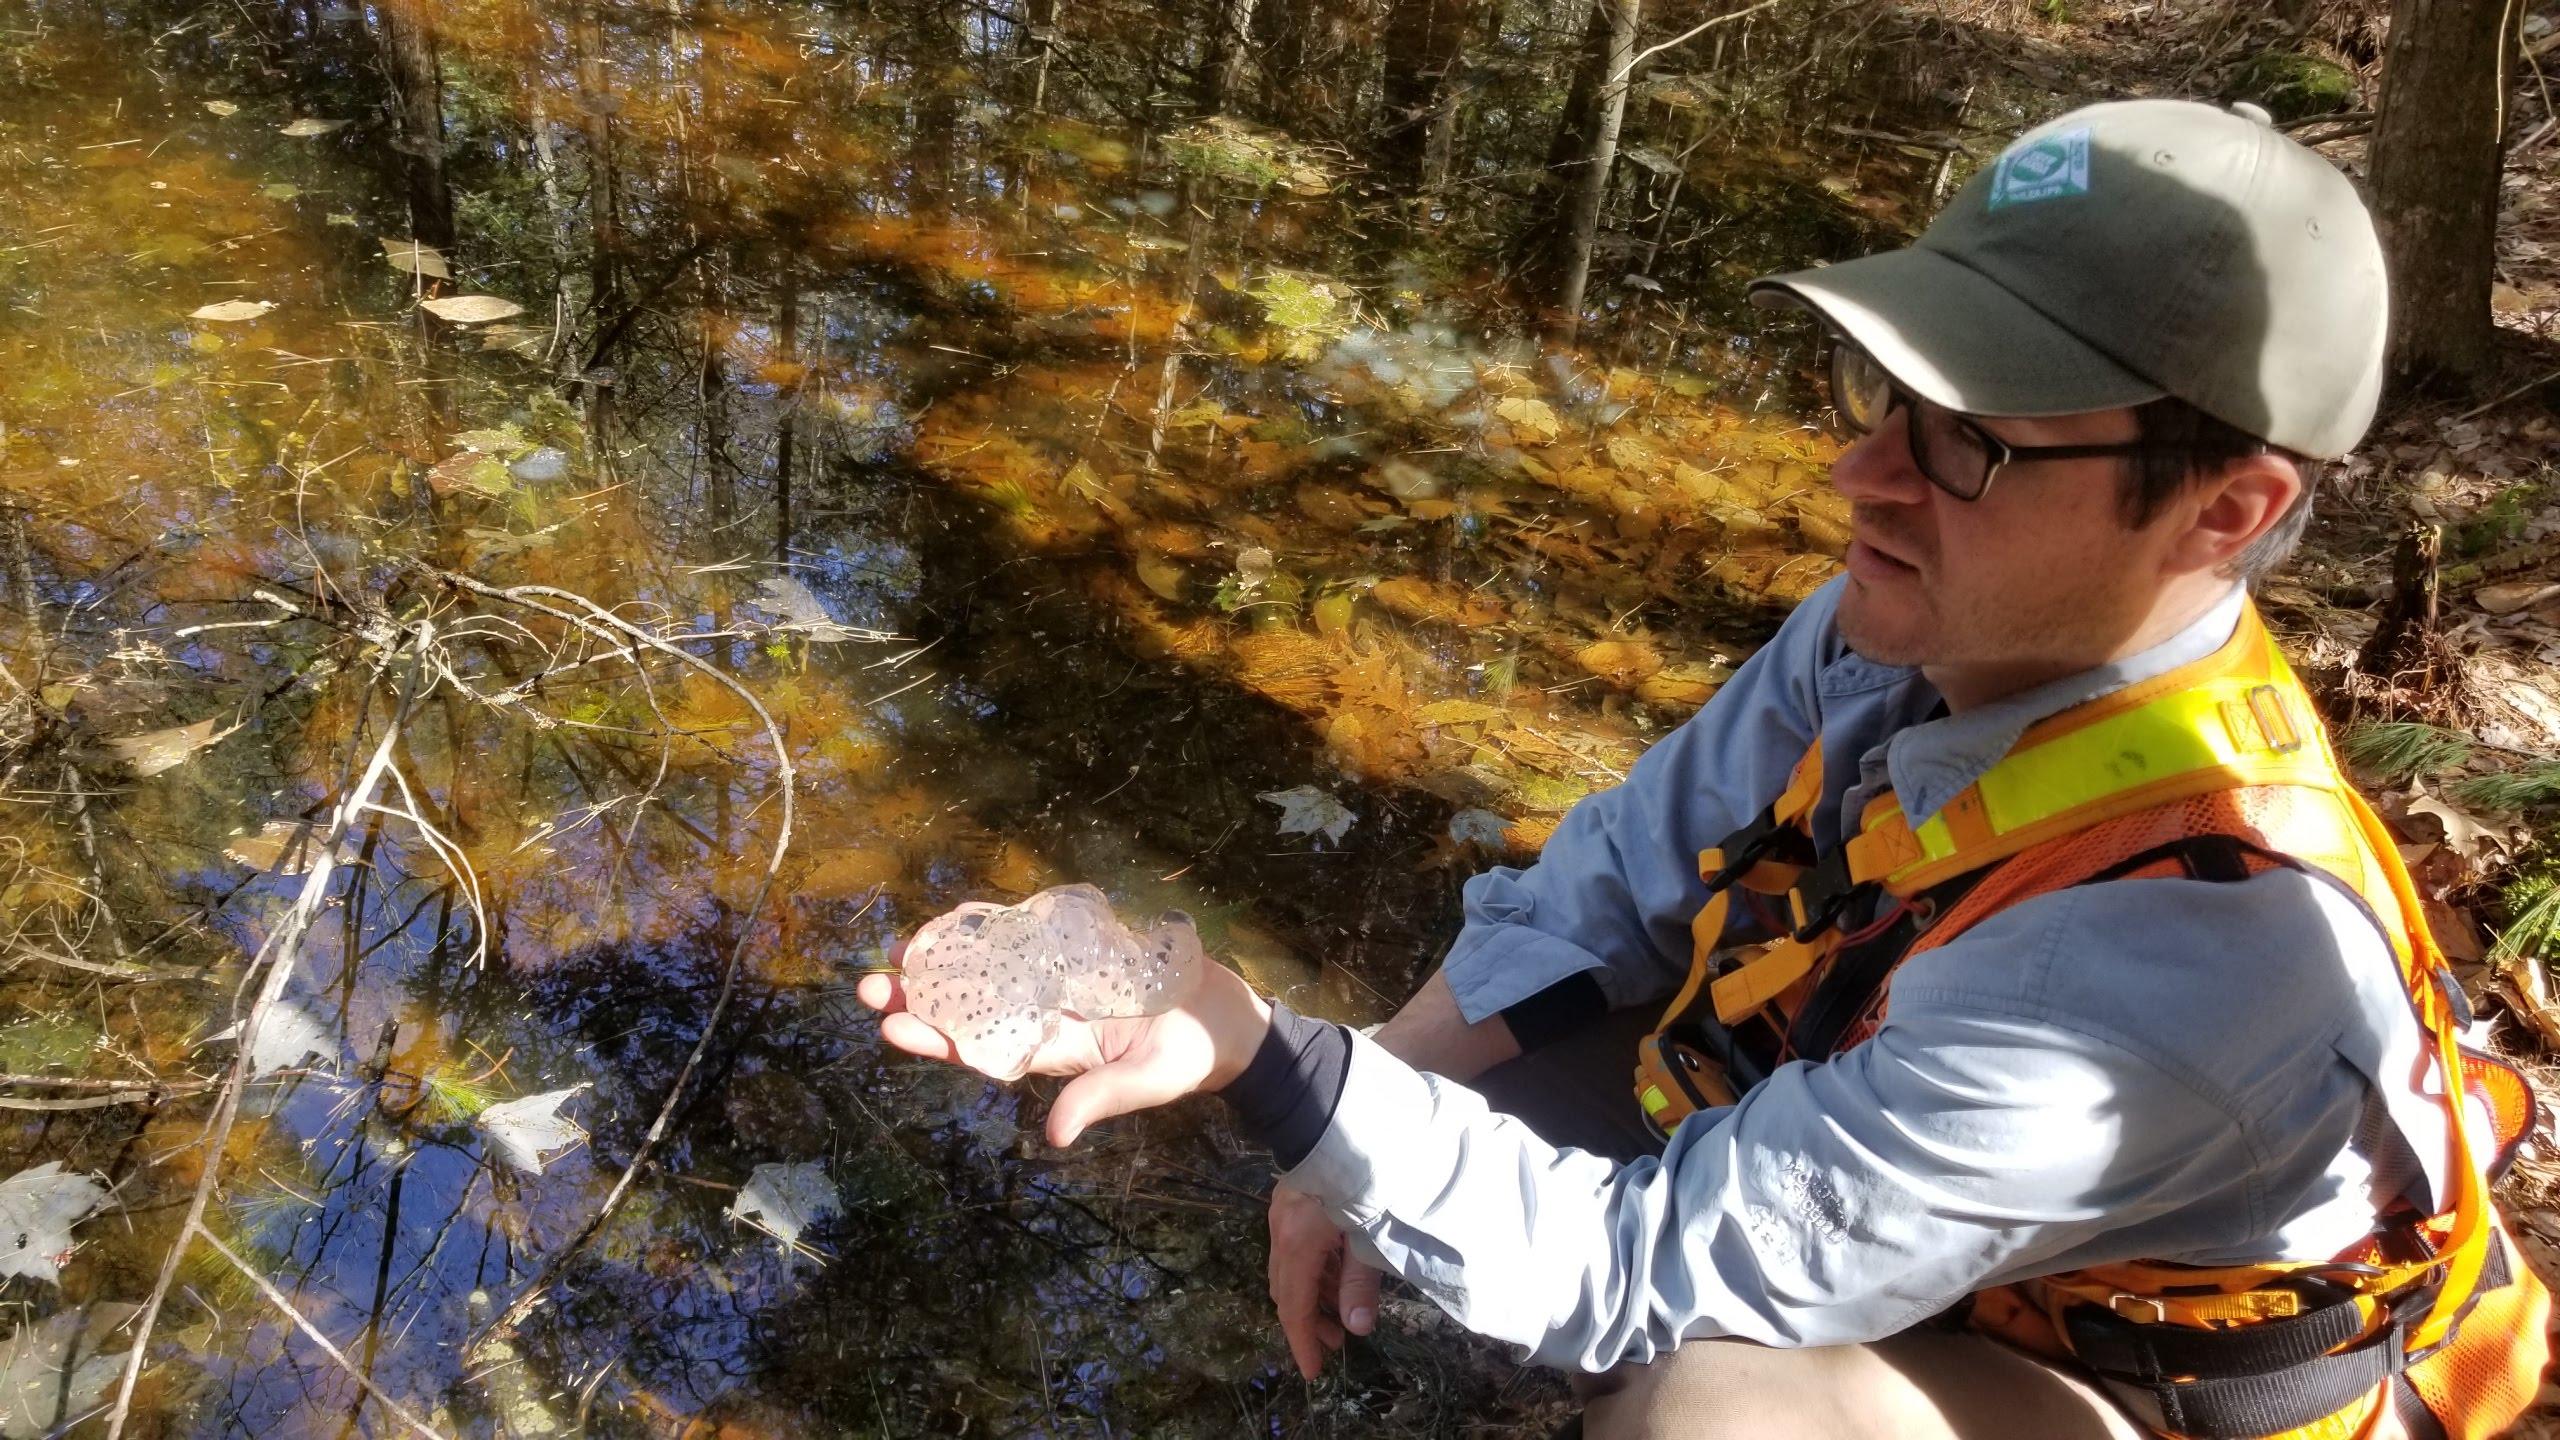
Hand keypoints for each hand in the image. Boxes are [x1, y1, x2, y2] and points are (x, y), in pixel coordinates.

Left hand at [856, 943, 1273, 1147]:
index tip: (891, 1028)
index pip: (981, 1050)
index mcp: (1053, 1053)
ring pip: (989, 972)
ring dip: (946, 961)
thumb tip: (1056, 1135)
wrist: (1227, 1020)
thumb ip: (1100, 1099)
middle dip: (921, 999)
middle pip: (971, 1009)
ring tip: (901, 947)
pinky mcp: (1079, 952)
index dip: (935, 1040)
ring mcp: (1059, 984)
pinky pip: (1025, 939)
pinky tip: (960, 916)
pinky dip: (992, 929)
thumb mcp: (1147, 1081)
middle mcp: (1045, 1017)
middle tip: (871, 983)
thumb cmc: (1188, 1057)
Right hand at [1268, 1185, 1378, 1378]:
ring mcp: (1283, 1213)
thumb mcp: (1368, 1233)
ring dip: (1313, 1294)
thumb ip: (1361, 1282)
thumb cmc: (1362, 1178)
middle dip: (1309, 1320)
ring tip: (1343, 1309)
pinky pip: (1296, 1247)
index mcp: (1297, 1244)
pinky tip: (1339, 1271)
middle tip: (1337, 1342)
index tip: (1313, 1372)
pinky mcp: (1292, 1200)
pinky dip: (1315, 1269)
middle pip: (1286, 1290)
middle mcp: (1281, 1232)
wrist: (1334, 1117)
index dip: (1302, 1343)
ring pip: (1291, 1269)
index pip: (1293, 1307)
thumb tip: (1357, 1327)